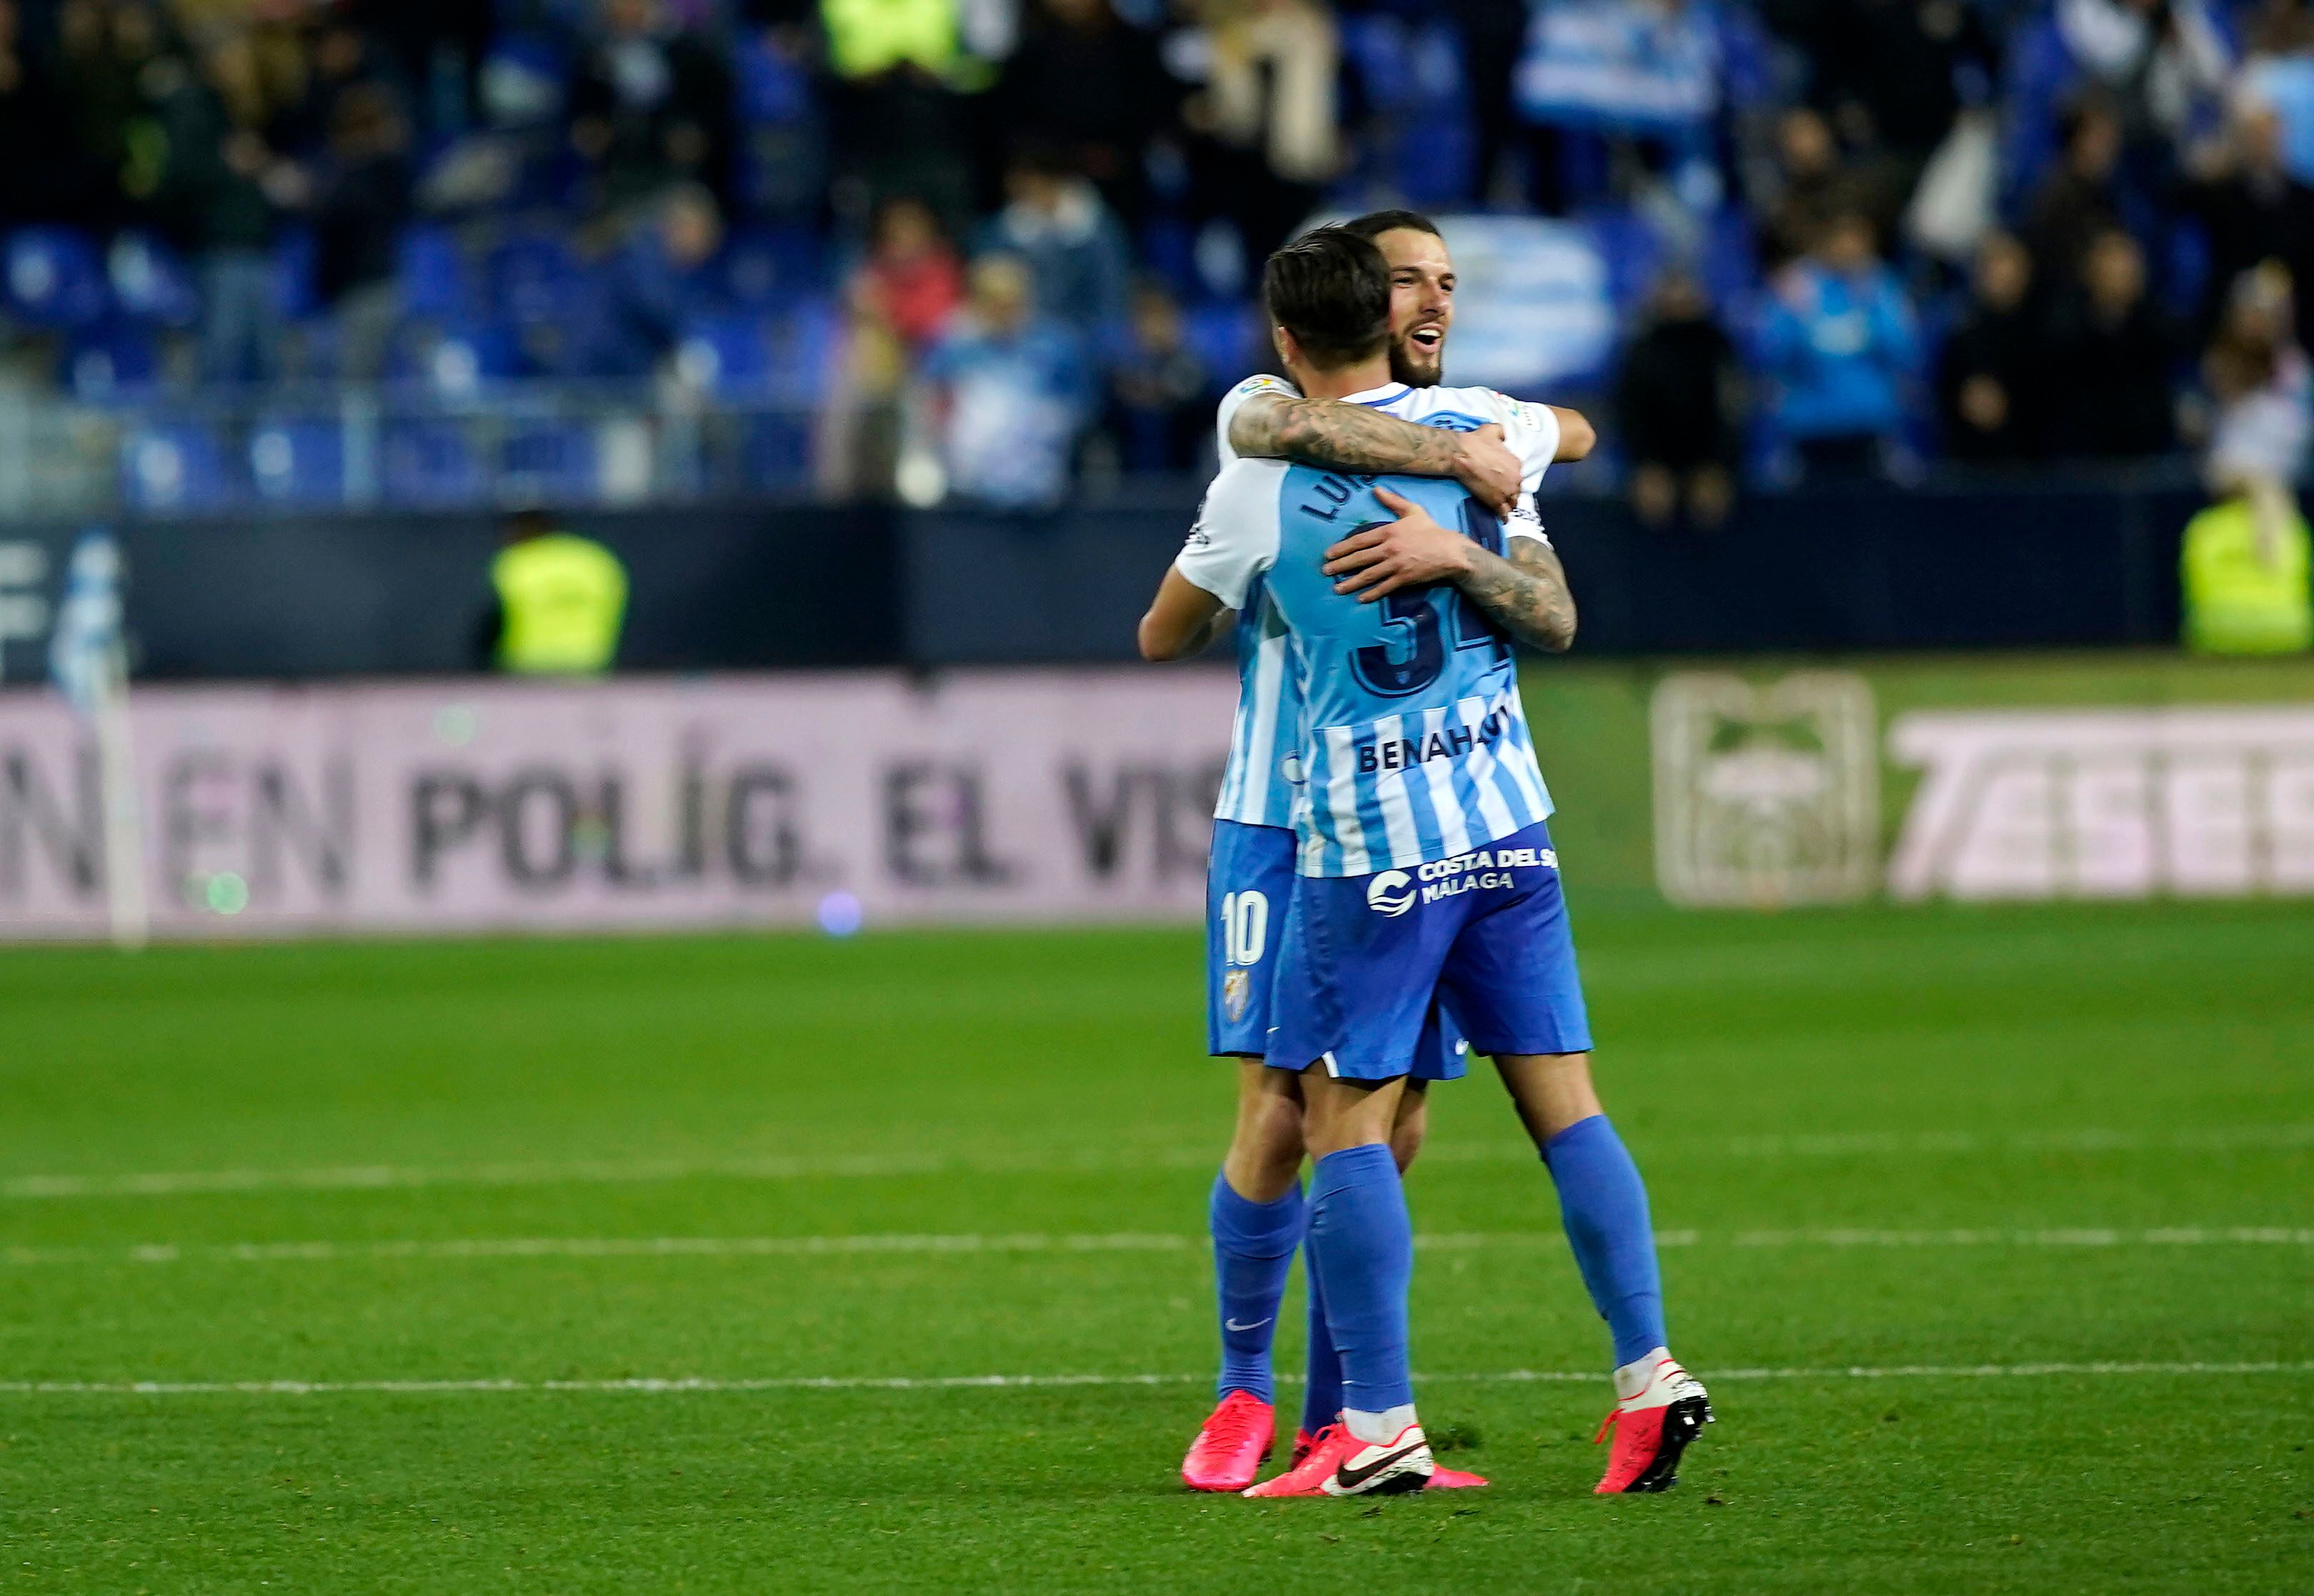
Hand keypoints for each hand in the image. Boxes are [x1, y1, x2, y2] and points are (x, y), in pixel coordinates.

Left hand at [1322, 488, 1472, 600]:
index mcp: (1388, 532)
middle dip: (1340, 566)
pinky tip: (1360, 598)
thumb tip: (1376, 489)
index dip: (1342, 548)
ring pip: (1369, 575)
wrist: (1450, 550)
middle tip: (1325, 572)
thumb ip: (1392, 501)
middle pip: (1360, 558)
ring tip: (1337, 588)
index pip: (1359, 541)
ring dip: (1351, 583)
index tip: (1328, 554)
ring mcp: (1396, 565)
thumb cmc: (1431, 530)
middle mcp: (1389, 549)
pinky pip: (1384, 587)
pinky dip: (1372, 594)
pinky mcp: (1404, 578)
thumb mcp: (1412, 511)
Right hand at [1451, 423, 1519, 514]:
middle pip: (1516, 489)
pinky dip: (1503, 516)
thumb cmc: (1476, 442)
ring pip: (1512, 502)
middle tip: (1501, 492)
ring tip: (1502, 506)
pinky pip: (1503, 513)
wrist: (1463, 455)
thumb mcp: (1493, 430)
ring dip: (1508, 503)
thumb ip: (1501, 433)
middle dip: (1510, 490)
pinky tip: (1502, 519)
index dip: (1510, 477)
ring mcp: (1506, 492)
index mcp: (1516, 463)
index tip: (1504, 478)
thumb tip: (1503, 435)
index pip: (1517, 473)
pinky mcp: (1496, 502)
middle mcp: (1516, 479)